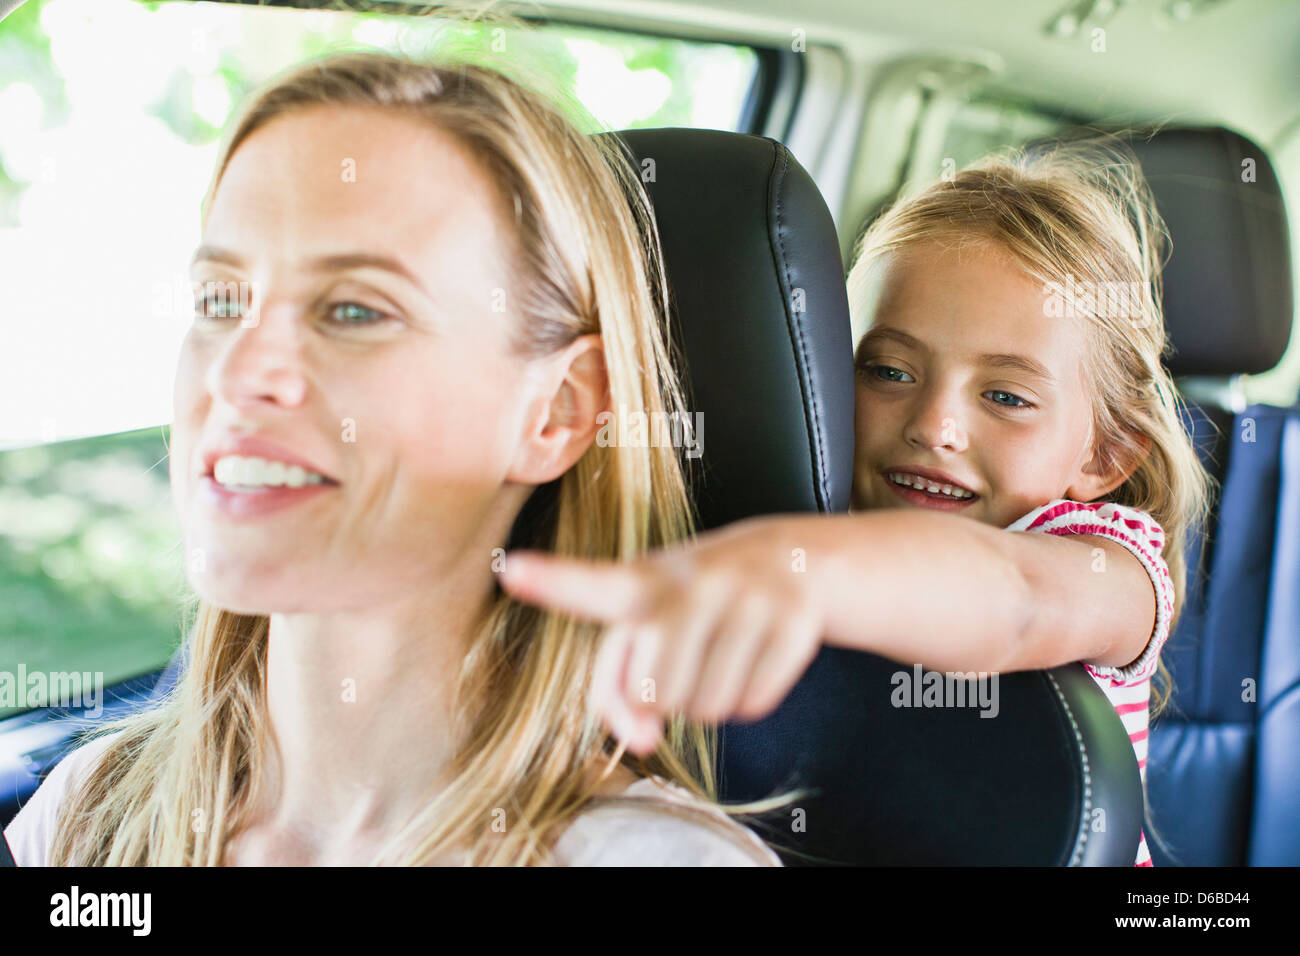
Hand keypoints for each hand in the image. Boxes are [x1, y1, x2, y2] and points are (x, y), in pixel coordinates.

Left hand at [498, 517, 824, 755]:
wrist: (790, 558)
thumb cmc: (696, 602)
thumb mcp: (649, 622)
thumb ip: (618, 686)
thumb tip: (637, 742)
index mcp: (642, 582)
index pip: (594, 585)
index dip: (552, 581)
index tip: (510, 568)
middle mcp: (691, 582)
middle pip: (656, 693)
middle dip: (670, 696)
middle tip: (689, 658)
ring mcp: (745, 597)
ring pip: (707, 708)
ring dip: (711, 701)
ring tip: (721, 653)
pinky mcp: (792, 619)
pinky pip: (753, 703)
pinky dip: (750, 699)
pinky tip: (754, 657)